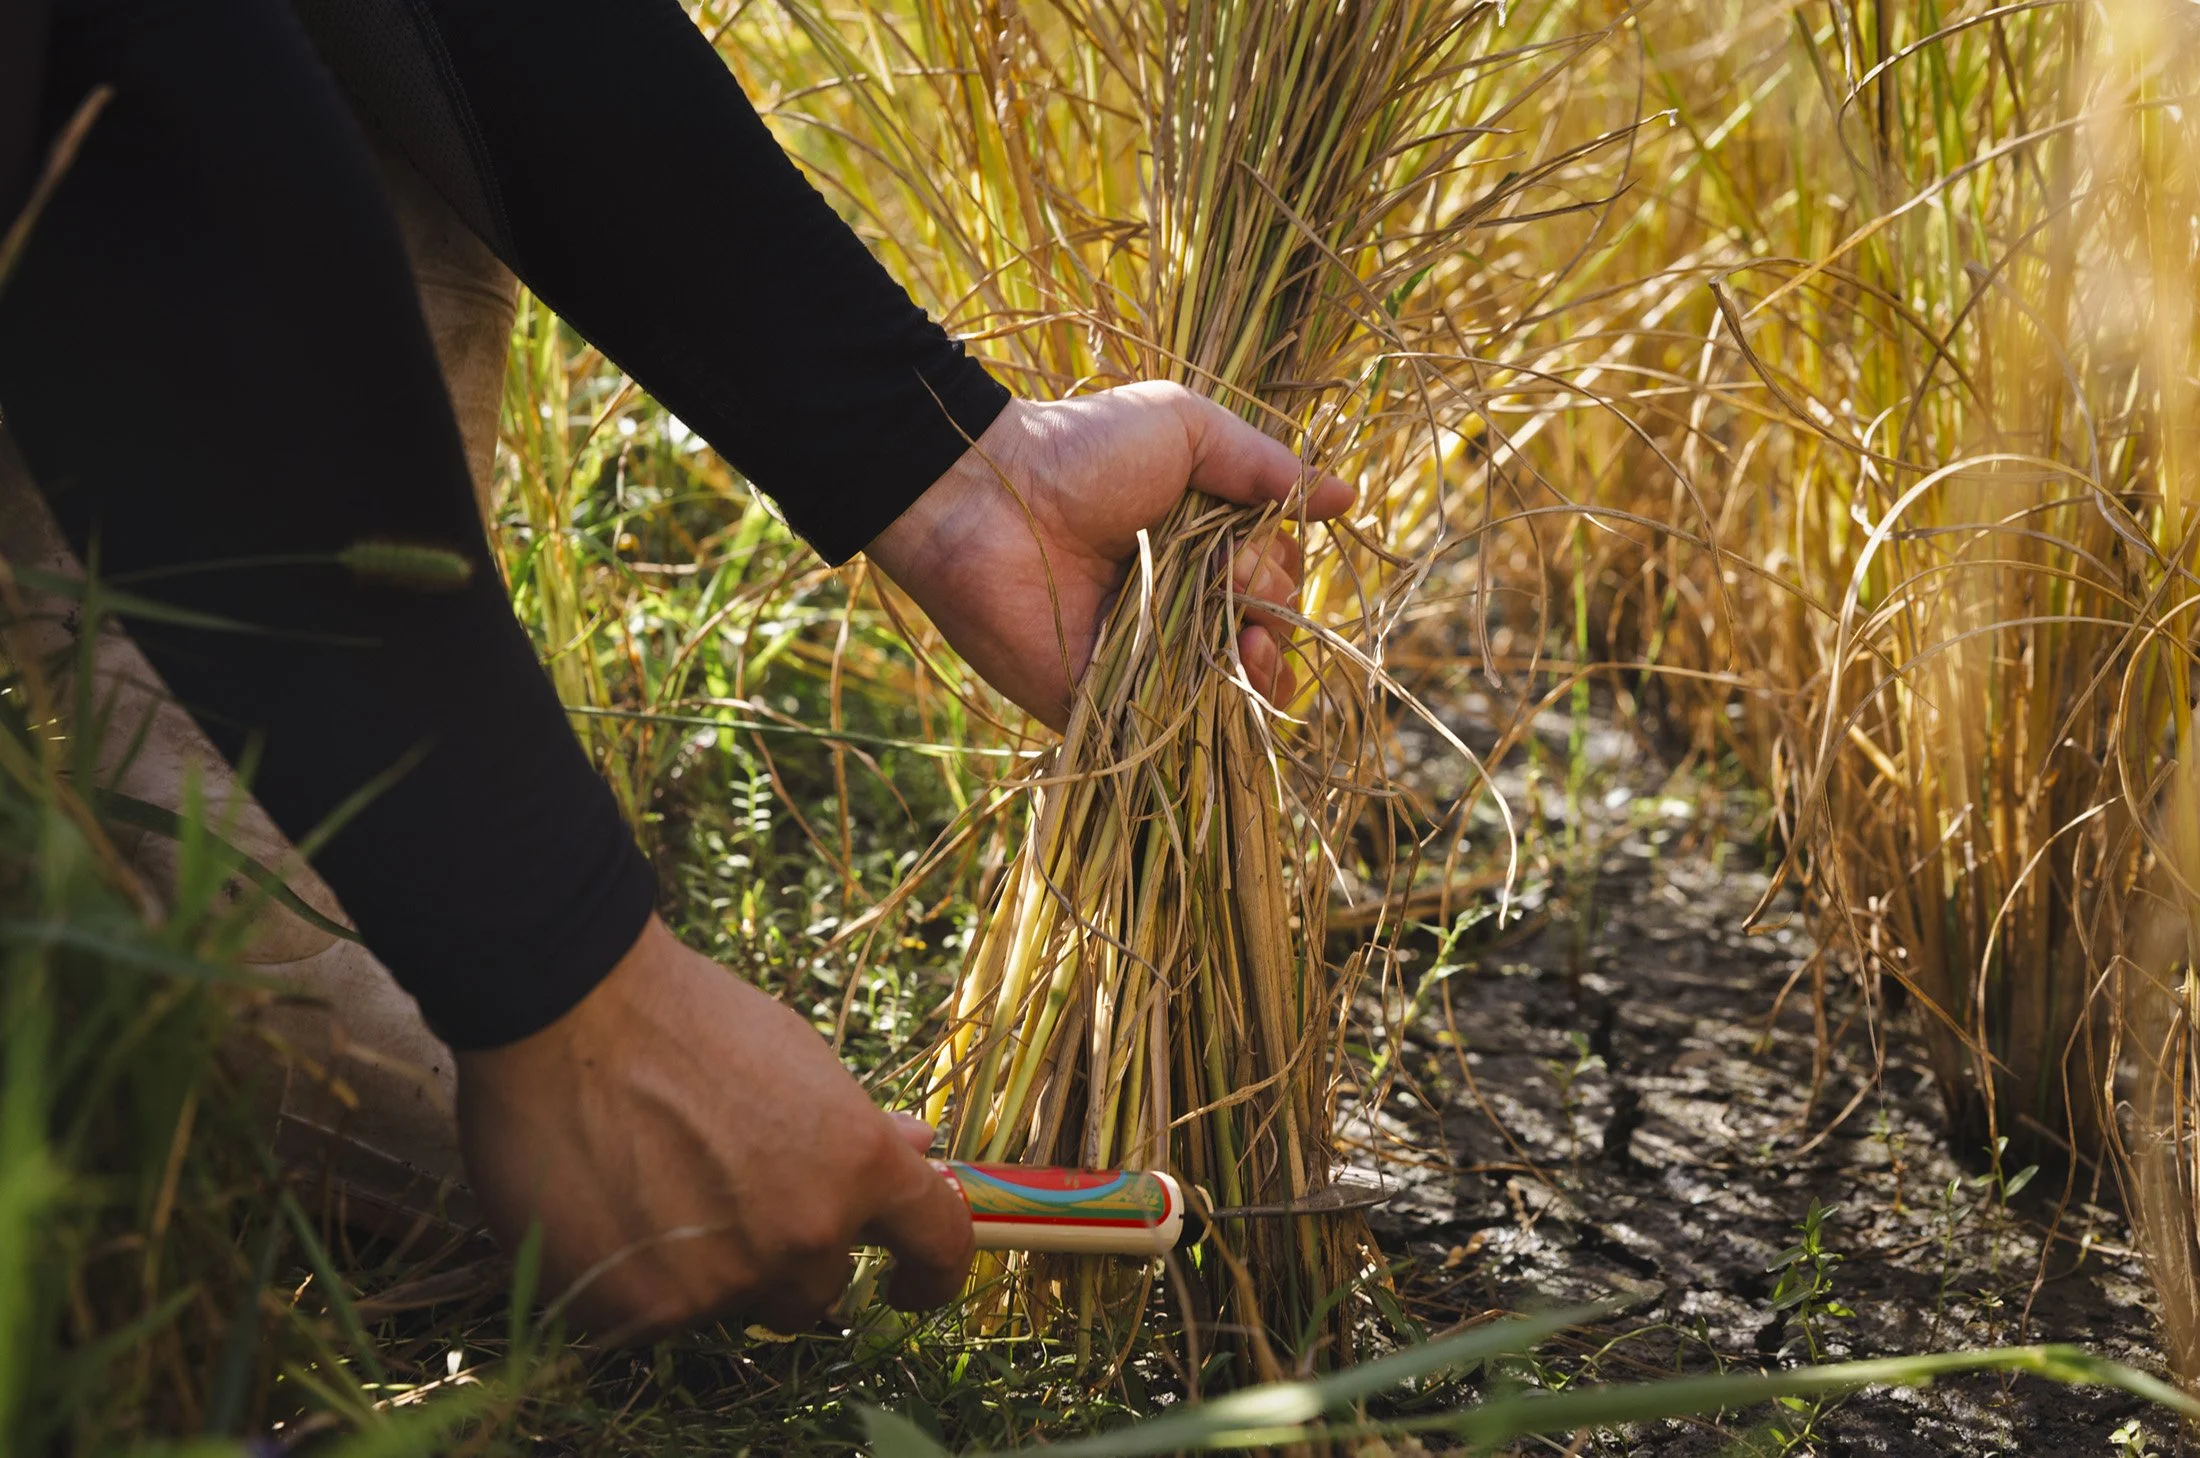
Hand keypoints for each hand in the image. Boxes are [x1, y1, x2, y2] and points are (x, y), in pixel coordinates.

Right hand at [455, 915, 971, 1339]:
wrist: (567, 1014)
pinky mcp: (643, 1310)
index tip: (909, 1286)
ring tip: (652, 1190)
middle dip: (784, 1257)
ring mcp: (724, 1280)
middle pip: (818, 1290)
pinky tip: (606, 1213)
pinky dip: (636, 1282)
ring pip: (734, 1305)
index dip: (932, 1274)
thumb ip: (857, 1124)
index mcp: (857, 1164)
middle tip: (726, 1196)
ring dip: (710, 1271)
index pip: (935, 1244)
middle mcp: (804, 1233)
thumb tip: (920, 1150)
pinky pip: (656, 1319)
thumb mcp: (796, 1055)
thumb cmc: (685, 1019)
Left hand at [865, 384, 1356, 729]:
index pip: (1273, 576)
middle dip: (1274, 612)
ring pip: (1237, 687)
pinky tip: (1234, 672)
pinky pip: (1182, 726)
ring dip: (1265, 667)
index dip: (1281, 569)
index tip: (1257, 546)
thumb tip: (1349, 497)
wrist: (991, 498)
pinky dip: (1221, 708)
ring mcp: (1149, 657)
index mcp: (1199, 543)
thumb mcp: (1186, 430)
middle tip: (1240, 582)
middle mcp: (1180, 603)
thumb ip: (1265, 466)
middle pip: (1266, 633)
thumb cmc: (1081, 450)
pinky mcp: (1113, 704)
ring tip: (1252, 641)